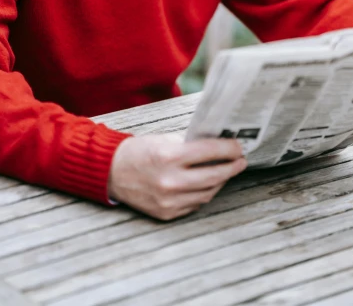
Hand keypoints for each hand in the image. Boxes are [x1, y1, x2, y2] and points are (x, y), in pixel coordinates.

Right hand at [108, 133, 246, 220]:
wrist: (111, 172)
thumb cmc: (140, 151)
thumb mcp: (165, 139)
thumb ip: (191, 144)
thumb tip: (219, 145)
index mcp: (169, 157)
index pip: (209, 152)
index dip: (229, 148)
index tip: (239, 146)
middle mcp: (170, 181)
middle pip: (214, 176)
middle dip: (232, 167)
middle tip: (241, 160)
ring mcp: (168, 201)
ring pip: (207, 193)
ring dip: (221, 181)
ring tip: (227, 171)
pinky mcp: (166, 214)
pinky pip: (195, 204)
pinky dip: (205, 193)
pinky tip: (209, 184)